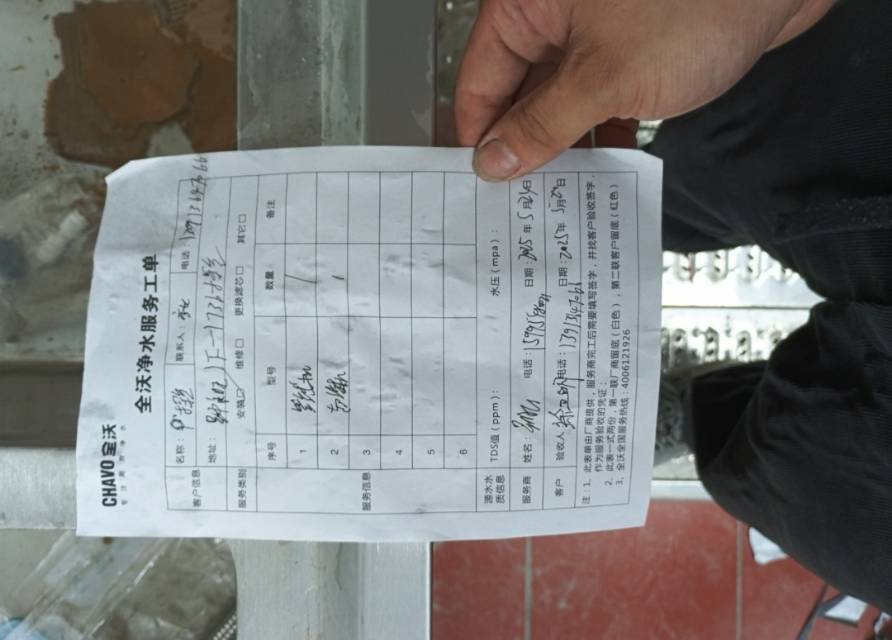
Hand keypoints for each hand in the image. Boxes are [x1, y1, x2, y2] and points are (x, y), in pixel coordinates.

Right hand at [456, 0, 834, 180]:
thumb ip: (542, 124)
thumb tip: (495, 158)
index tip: (484, 185)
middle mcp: (556, 13)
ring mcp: (595, 30)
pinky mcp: (631, 47)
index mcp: (527, 4)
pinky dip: (600, 129)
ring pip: (560, 99)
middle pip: (517, 93)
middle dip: (523, 147)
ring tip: (563, 192)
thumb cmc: (700, 1)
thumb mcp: (604, 79)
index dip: (479, 137)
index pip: (479, 81)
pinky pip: (599, 96)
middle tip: (522, 199)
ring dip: (564, 144)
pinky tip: (605, 164)